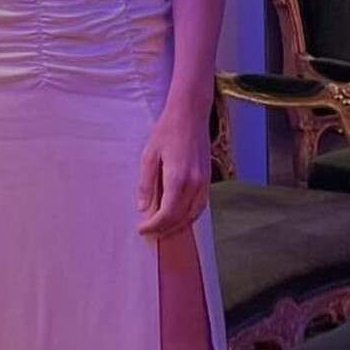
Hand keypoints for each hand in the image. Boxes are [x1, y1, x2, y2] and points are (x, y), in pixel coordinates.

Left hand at [137, 104, 210, 238]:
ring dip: (179, 227)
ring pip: (194, 215)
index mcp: (178, 178)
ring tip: (162, 231)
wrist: (190, 115)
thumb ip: (146, 184)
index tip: (142, 230)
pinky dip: (189, 216)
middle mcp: (194, 184)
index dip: (154, 226)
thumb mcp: (149, 155)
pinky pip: (200, 206)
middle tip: (149, 234)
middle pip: (181, 219)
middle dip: (165, 230)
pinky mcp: (208, 180)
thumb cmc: (167, 132)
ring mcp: (204, 183)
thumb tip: (143, 208)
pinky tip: (179, 218)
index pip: (167, 214)